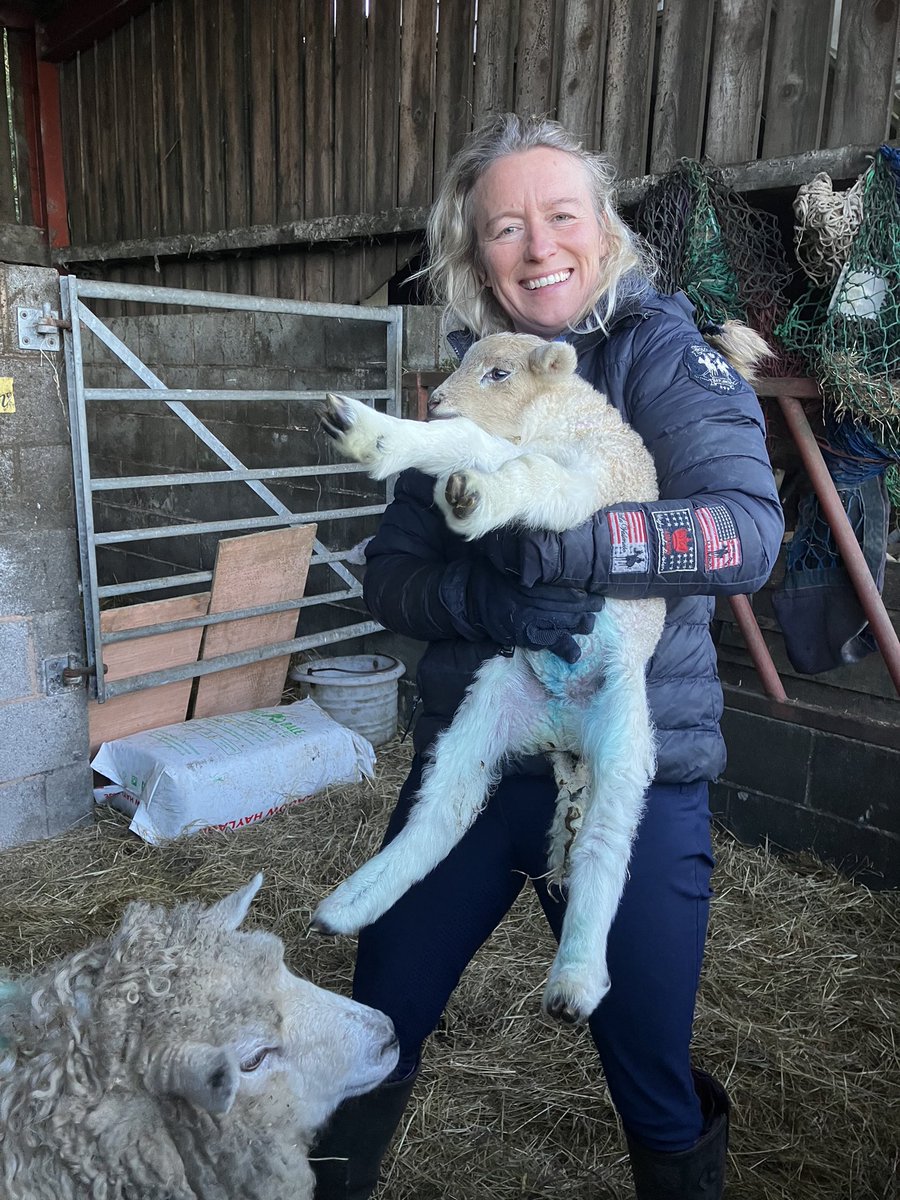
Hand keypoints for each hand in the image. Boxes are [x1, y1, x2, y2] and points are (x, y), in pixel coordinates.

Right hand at [439, 560, 603, 662]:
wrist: (466, 598)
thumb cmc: (490, 574)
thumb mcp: (508, 559)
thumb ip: (530, 560)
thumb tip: (555, 552)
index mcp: (527, 586)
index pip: (561, 592)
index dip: (581, 596)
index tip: (594, 594)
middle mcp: (527, 606)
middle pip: (565, 611)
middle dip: (585, 611)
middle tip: (598, 608)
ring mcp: (523, 625)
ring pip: (558, 629)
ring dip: (577, 628)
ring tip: (589, 625)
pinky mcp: (519, 638)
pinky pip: (543, 644)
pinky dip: (559, 647)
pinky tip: (574, 653)